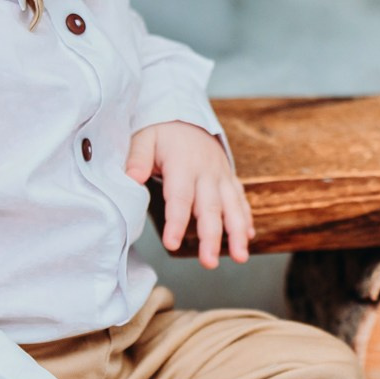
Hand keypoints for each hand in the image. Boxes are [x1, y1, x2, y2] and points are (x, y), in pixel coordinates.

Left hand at [124, 120, 254, 267]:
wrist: (187, 116)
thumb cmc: (161, 132)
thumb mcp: (144, 138)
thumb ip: (137, 159)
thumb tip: (131, 179)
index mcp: (183, 164)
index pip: (180, 197)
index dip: (177, 222)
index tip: (172, 244)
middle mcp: (207, 172)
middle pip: (210, 208)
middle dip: (212, 237)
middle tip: (210, 262)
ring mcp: (221, 175)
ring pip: (232, 207)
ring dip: (237, 233)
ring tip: (240, 257)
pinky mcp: (229, 178)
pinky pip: (241, 199)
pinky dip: (246, 218)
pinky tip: (248, 238)